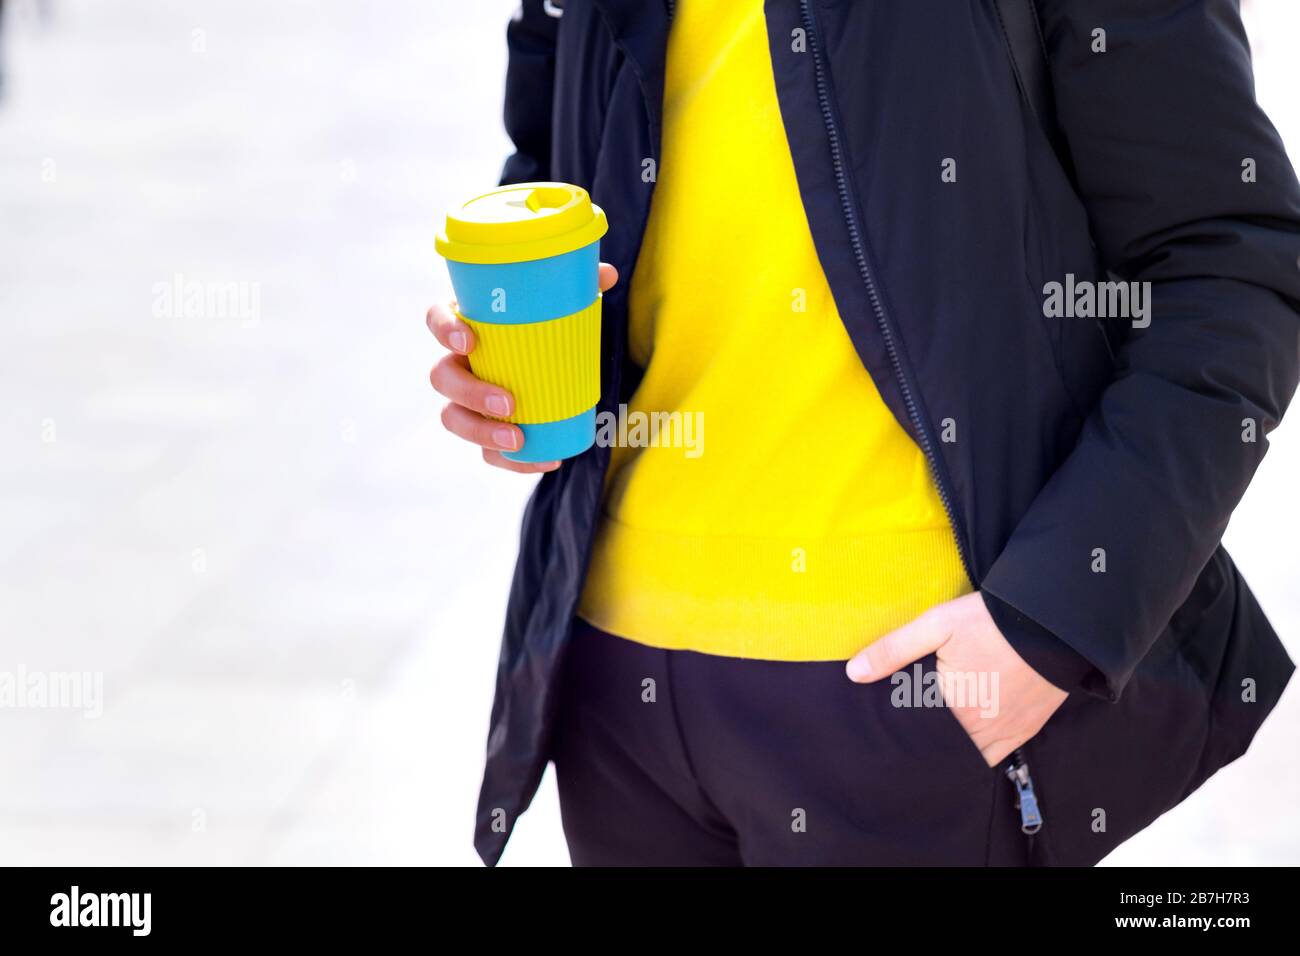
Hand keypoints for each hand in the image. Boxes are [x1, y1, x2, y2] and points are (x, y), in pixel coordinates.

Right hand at [427, 263, 618, 472]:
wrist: (556, 365)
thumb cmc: (546, 327)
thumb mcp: (563, 306)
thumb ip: (581, 286)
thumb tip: (605, 274)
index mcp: (467, 324)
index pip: (436, 318)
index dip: (444, 328)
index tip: (469, 339)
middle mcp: (458, 361)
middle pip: (442, 377)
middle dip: (470, 394)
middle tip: (508, 402)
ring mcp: (466, 400)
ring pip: (454, 419)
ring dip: (482, 433)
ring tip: (519, 439)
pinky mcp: (485, 430)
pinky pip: (487, 452)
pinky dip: (513, 461)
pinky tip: (543, 460)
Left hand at [845, 592, 1066, 766]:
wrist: (1054, 622)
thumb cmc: (992, 622)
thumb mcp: (937, 625)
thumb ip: (894, 649)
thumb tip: (854, 673)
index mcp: (953, 708)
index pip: (917, 734)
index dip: (901, 734)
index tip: (886, 730)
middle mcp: (980, 729)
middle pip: (943, 749)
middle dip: (924, 744)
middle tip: (906, 734)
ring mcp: (1006, 733)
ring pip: (969, 756)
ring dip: (951, 749)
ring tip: (933, 735)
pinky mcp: (1026, 730)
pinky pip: (996, 754)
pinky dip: (979, 751)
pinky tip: (965, 738)